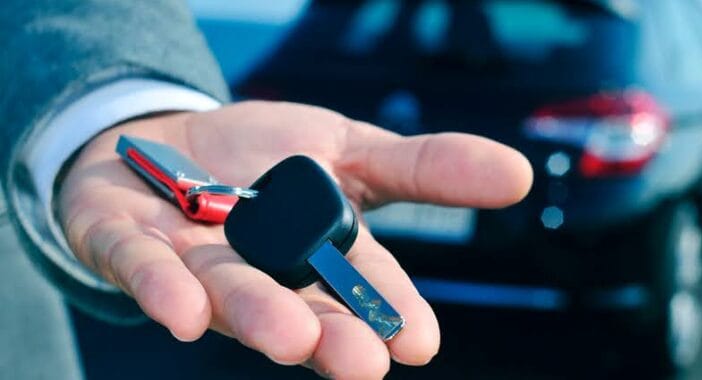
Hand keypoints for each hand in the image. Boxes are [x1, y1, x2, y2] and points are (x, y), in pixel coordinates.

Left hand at [58, 101, 531, 378]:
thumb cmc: (262, 159)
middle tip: (363, 363)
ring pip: (231, 296)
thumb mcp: (351, 148)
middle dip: (332, 335)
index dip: (391, 313)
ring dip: (261, 317)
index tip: (418, 343)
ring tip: (293, 339)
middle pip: (302, 307)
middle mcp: (263, 273)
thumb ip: (425, 168)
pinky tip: (185, 313)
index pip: (365, 286)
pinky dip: (163, 290)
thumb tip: (517, 175)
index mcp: (319, 254)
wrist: (161, 139)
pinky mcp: (128, 242)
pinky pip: (144, 270)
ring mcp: (195, 262)